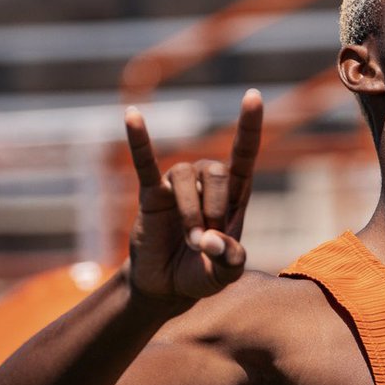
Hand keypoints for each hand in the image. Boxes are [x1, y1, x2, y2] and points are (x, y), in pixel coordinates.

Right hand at [125, 89, 261, 302]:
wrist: (166, 288)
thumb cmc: (201, 276)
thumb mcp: (224, 276)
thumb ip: (229, 261)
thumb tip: (210, 241)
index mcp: (233, 197)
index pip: (244, 155)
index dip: (249, 127)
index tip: (253, 96)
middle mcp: (207, 184)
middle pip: (215, 170)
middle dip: (212, 208)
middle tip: (204, 243)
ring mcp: (177, 187)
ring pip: (184, 176)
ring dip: (189, 211)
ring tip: (189, 241)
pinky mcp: (150, 194)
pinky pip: (144, 162)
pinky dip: (139, 140)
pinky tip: (131, 115)